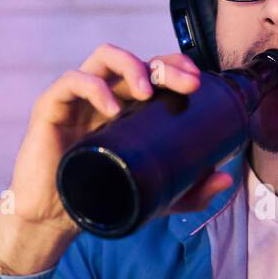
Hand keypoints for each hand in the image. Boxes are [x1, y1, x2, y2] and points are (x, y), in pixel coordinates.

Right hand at [0, 44, 231, 274]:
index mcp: (128, 107)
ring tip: (148, 92)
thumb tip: (226, 178)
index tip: (197, 82)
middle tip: (186, 84)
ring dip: (131, 66)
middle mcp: (105, 96)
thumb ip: (190, 191)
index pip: (154, 71)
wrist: (55, 218)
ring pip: (104, 59)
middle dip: (165, 65)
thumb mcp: (155, 197)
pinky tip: (112, 107)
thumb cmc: (101, 198)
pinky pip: (71, 83)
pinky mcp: (51, 108)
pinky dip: (93, 88)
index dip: (176, 66)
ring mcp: (78, 99)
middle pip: (137, 61)